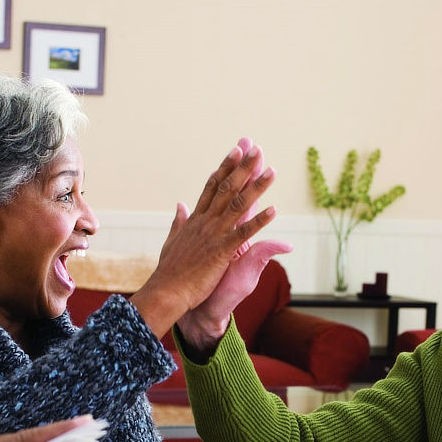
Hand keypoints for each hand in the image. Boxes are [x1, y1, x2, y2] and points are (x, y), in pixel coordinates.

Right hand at [130, 138, 281, 337]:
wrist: (167, 293)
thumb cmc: (170, 273)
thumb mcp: (173, 242)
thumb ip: (179, 222)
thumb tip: (180, 205)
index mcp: (195, 221)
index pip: (212, 188)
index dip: (225, 168)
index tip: (235, 151)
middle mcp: (205, 222)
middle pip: (227, 189)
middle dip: (242, 168)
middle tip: (255, 147)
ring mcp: (213, 235)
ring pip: (238, 205)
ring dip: (256, 187)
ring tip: (271, 171)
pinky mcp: (221, 251)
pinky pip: (244, 233)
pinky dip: (259, 221)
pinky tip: (274, 210)